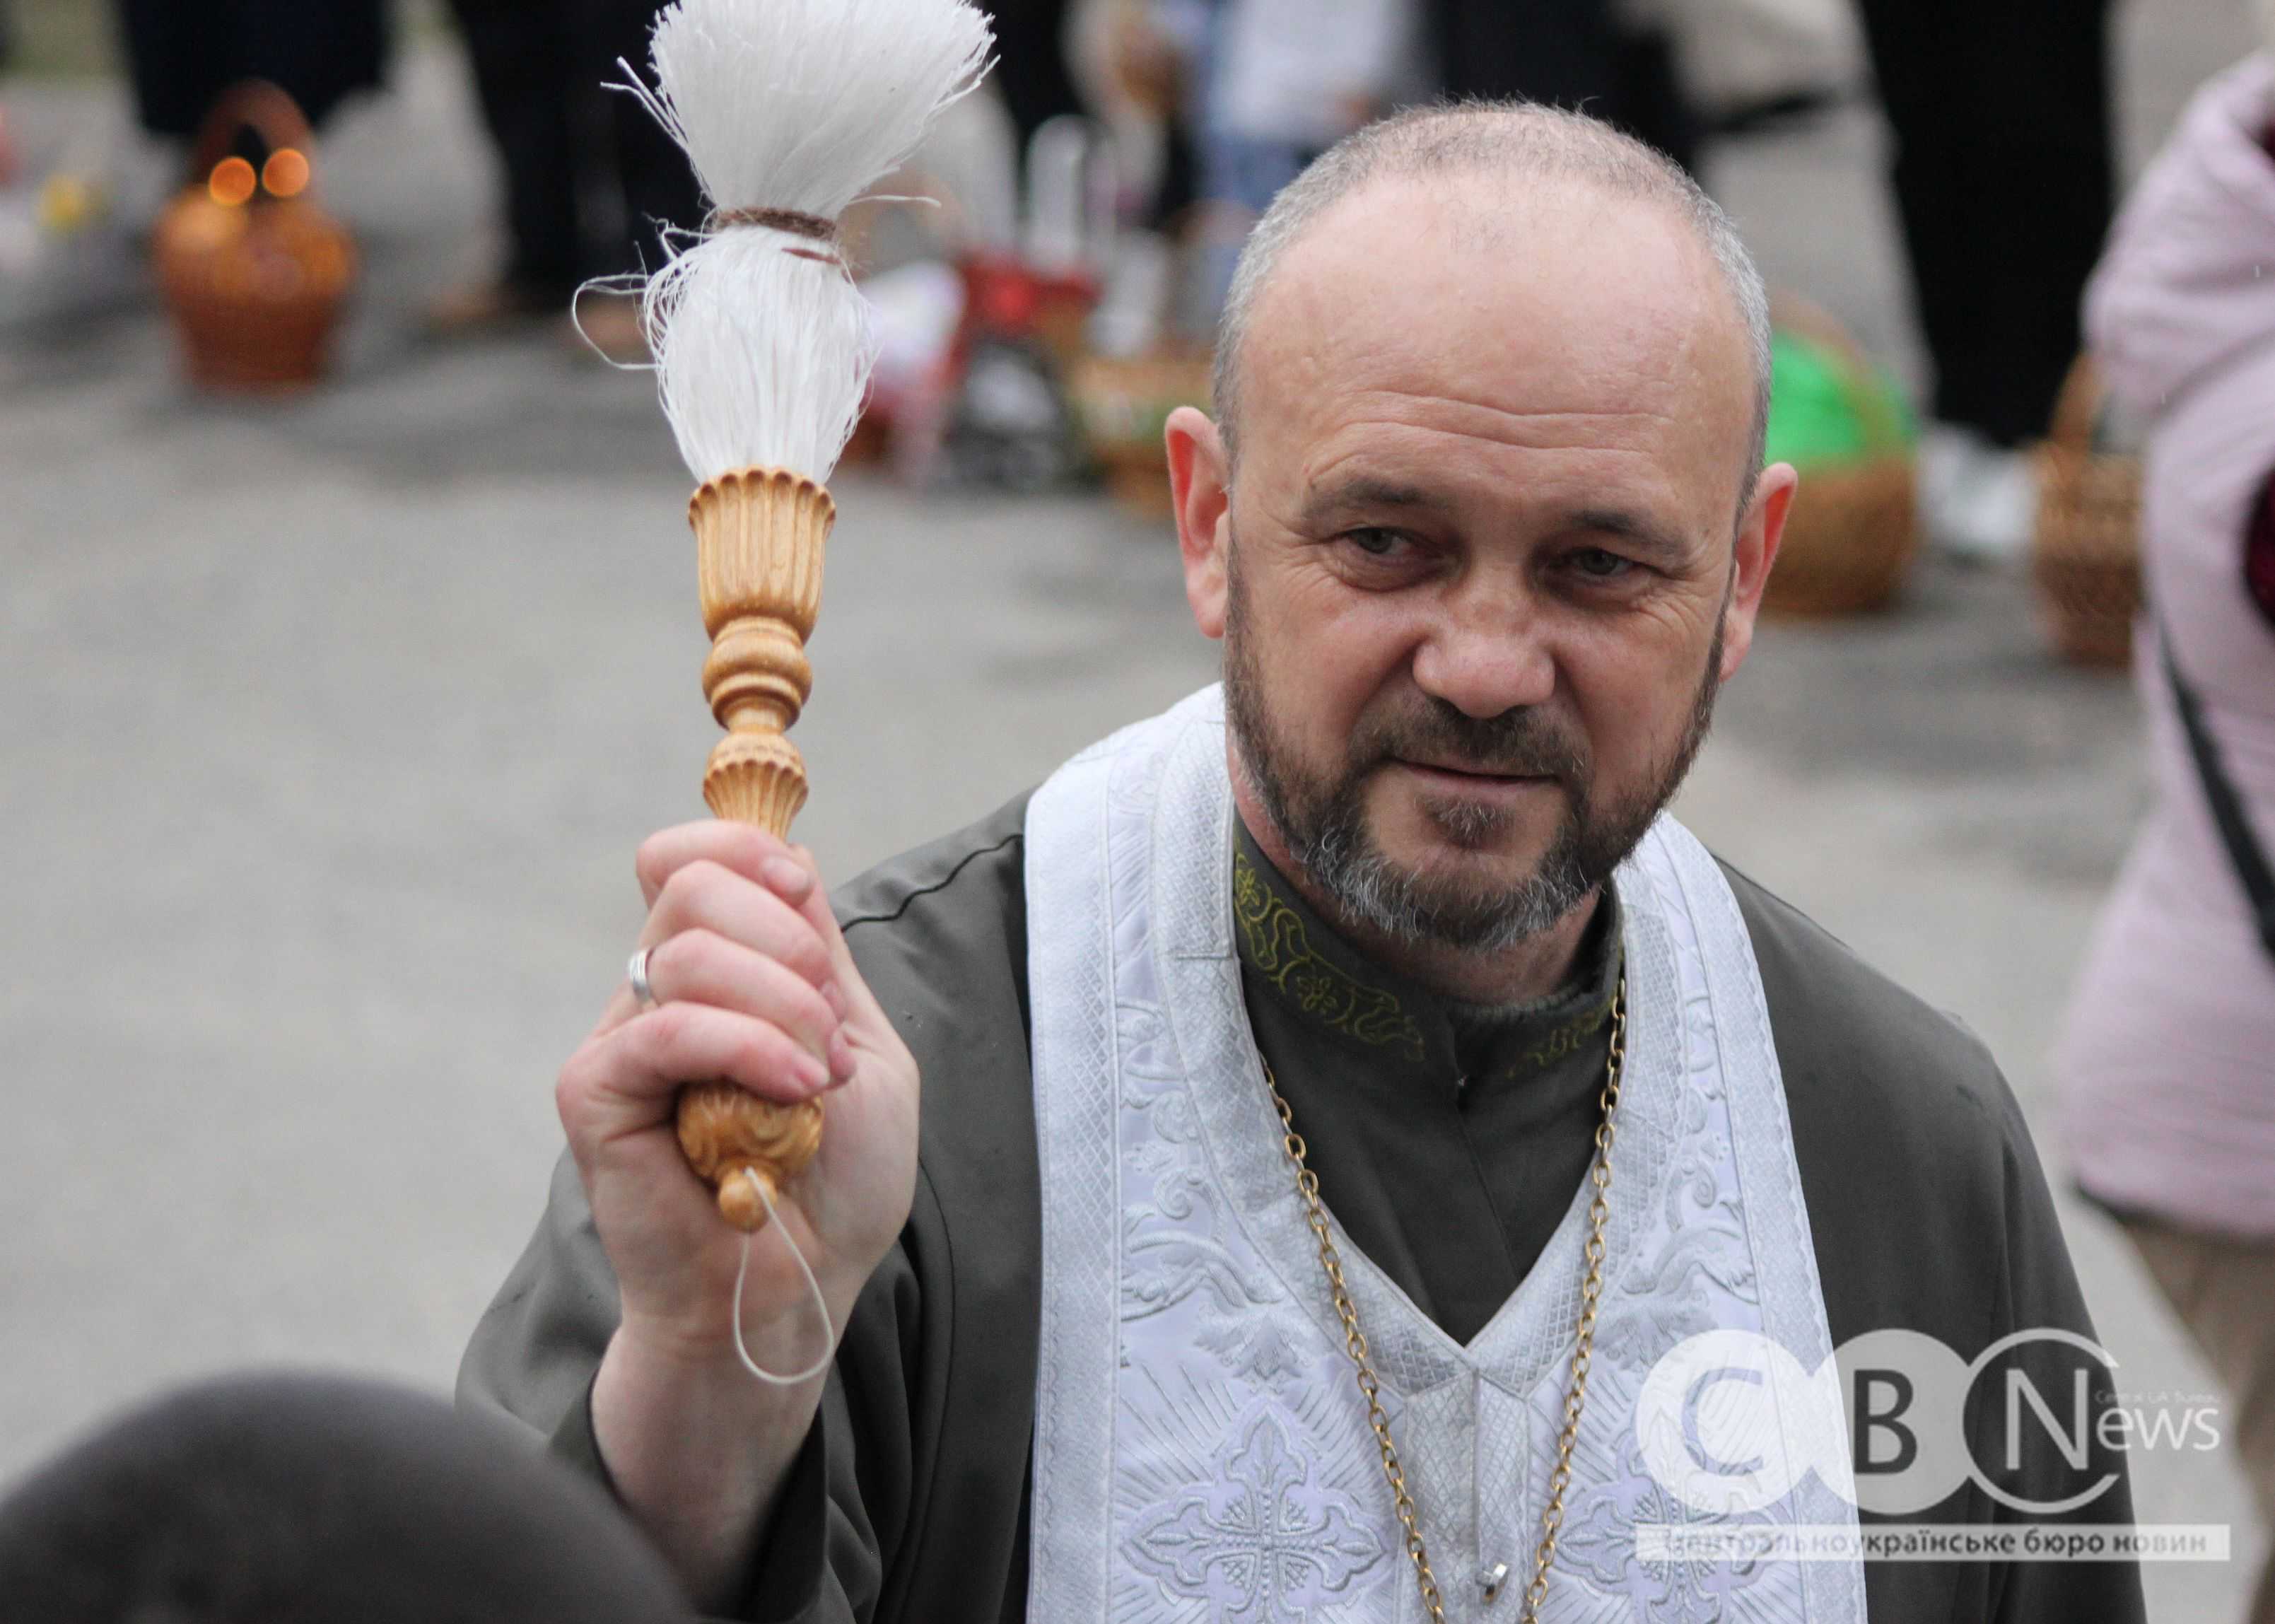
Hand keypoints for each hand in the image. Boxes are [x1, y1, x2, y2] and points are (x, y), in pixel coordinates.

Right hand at [557, 824, 919, 1369]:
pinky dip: (744, 1045)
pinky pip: (662, 1027)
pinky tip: (792, 1094)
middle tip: (830, 1022)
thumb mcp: (862, 1046)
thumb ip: (822, 956)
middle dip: (783, 938)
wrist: (799, 1290)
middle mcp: (657, 994)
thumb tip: (790, 854)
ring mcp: (622, 1040)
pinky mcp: (596, 1095)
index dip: (745, 850)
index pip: (691, 857)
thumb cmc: (834, 1182)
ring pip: (684, 949)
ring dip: (781, 1003)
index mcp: (716, 972)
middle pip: (690, 882)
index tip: (804, 894)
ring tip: (820, 1080)